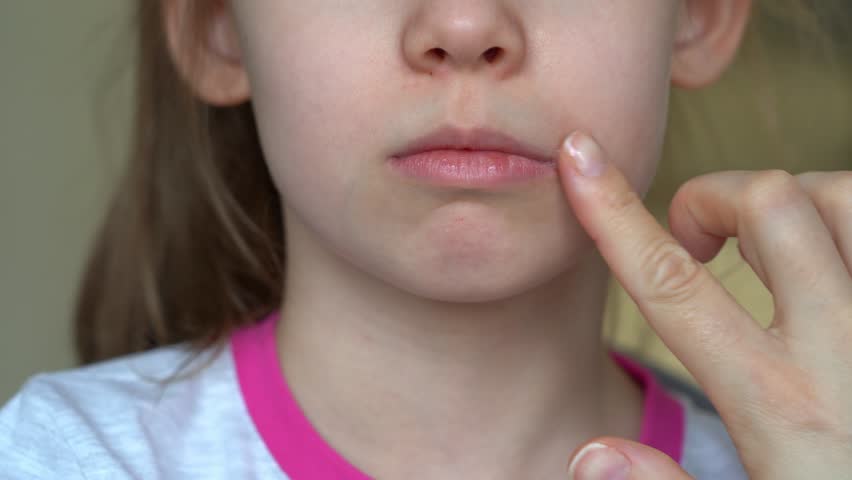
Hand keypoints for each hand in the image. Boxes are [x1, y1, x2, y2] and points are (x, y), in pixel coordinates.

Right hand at [557, 132, 851, 478]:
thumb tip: (589, 453)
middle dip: (714, 198)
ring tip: (771, 247)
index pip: (670, 284)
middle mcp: (842, 351)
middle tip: (701, 239)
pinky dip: (847, 218)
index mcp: (778, 404)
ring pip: (842, 197)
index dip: (614, 213)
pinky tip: (831, 262)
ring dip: (794, 202)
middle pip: (769, 207)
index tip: (580, 157)